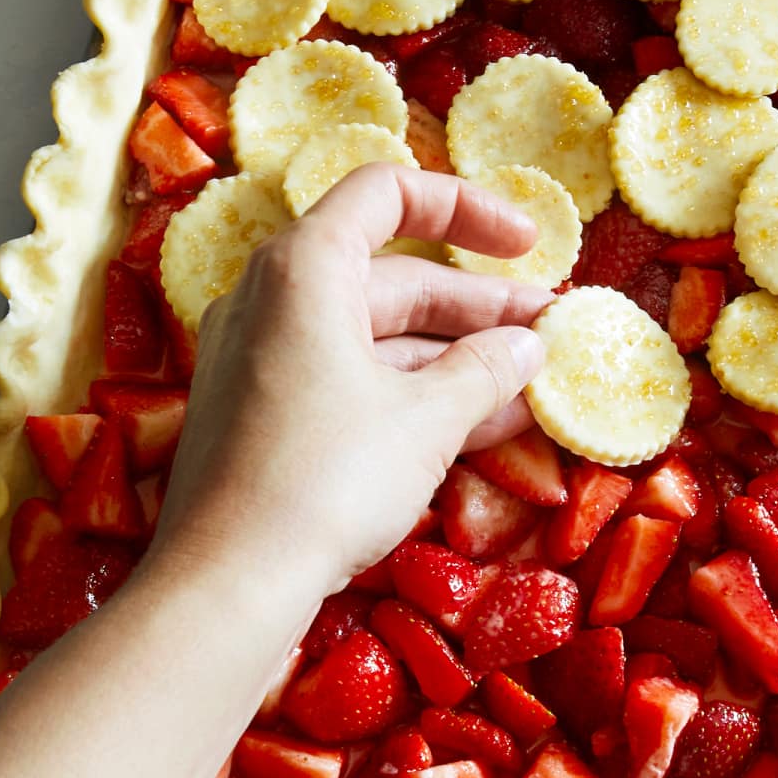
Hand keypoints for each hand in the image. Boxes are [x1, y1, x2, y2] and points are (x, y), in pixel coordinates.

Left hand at [146, 165, 550, 609]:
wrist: (226, 584)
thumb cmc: (325, 480)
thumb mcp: (425, 419)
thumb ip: (484, 370)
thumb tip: (526, 346)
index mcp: (303, 268)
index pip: (387, 193)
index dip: (466, 207)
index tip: (529, 244)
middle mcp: (271, 299)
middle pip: (389, 274)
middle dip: (477, 305)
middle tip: (551, 332)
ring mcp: (260, 360)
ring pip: (373, 336)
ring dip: (454, 357)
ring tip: (531, 385)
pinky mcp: (260, 416)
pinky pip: (347, 381)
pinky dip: (410, 394)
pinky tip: (479, 426)